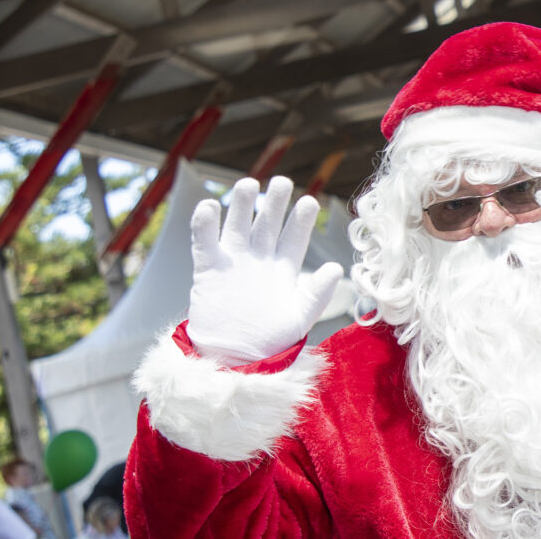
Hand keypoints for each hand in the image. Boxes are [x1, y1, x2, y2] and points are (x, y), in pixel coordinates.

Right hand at [185, 177, 342, 364]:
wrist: (235, 359)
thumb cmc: (271, 341)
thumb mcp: (300, 317)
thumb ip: (317, 293)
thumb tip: (335, 267)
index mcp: (283, 269)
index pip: (294, 238)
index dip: (300, 221)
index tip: (309, 202)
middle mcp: (259, 260)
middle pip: (267, 224)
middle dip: (274, 203)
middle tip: (282, 182)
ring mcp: (233, 262)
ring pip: (238, 225)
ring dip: (242, 205)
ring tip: (249, 184)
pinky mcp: (208, 269)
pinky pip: (204, 241)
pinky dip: (205, 224)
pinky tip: (211, 206)